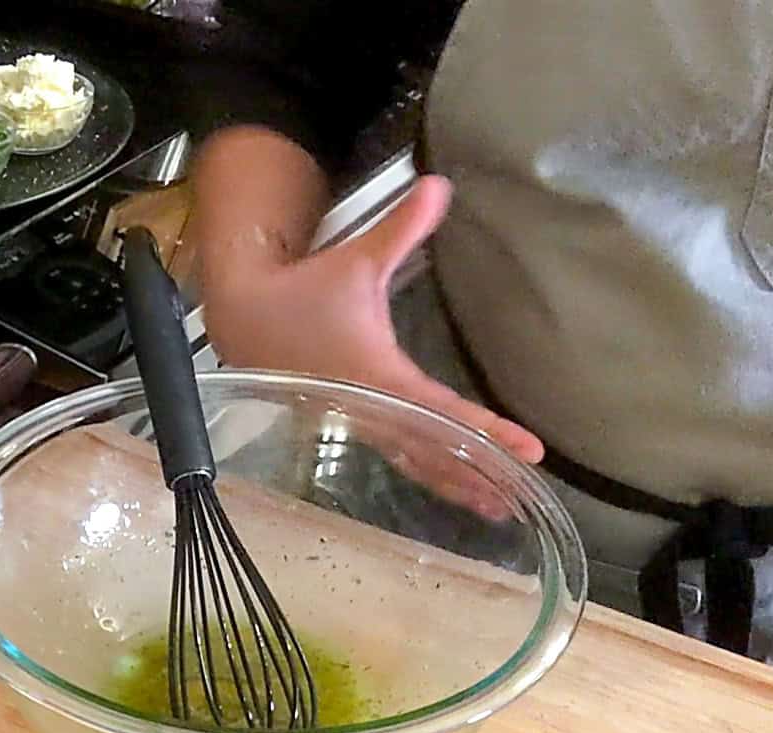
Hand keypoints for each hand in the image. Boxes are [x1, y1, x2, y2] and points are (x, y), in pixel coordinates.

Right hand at [202, 175, 542, 514]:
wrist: (247, 321)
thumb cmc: (304, 290)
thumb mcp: (354, 259)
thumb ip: (401, 229)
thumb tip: (438, 185)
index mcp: (377, 374)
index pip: (442, 412)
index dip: (486, 432)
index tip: (526, 450)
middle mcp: (374, 409)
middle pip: (436, 452)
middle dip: (479, 474)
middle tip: (524, 492)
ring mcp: (367, 423)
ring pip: (420, 464)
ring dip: (461, 486)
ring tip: (504, 506)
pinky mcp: (363, 427)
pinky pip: (407, 460)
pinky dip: (438, 477)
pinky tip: (467, 492)